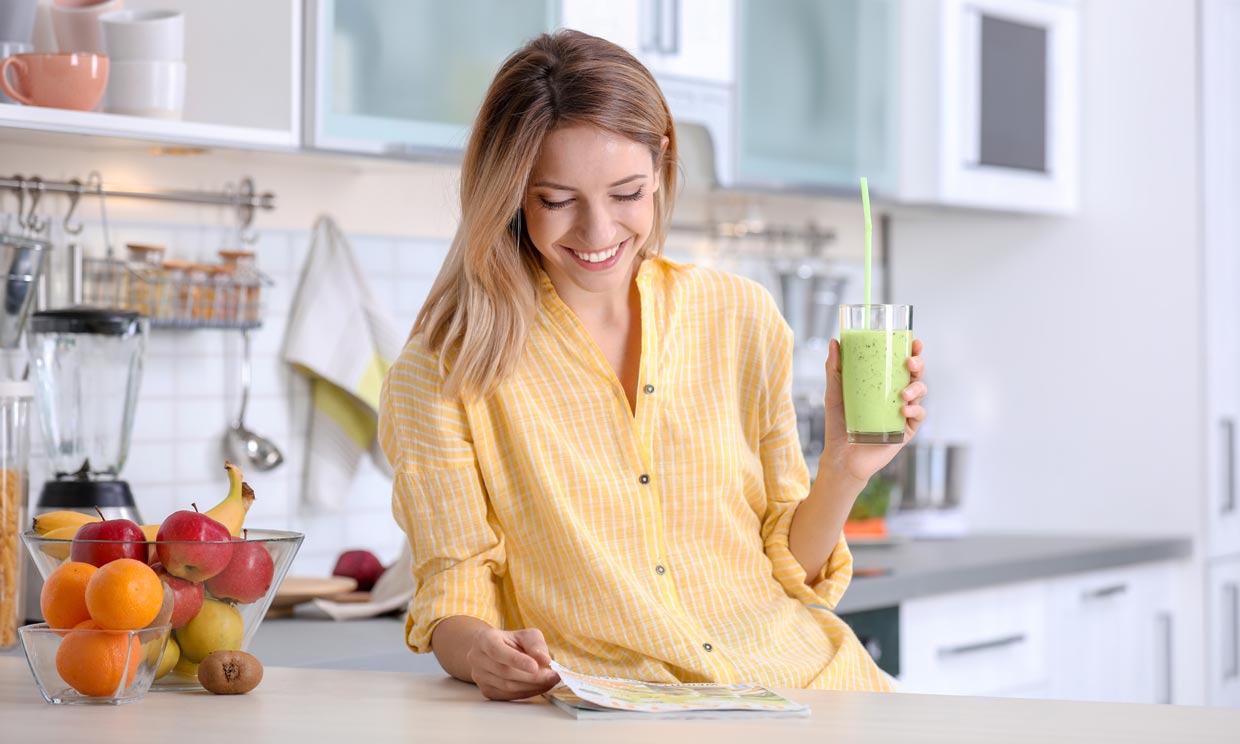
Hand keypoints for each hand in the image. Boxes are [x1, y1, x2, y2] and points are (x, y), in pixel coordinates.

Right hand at [465, 627, 559, 700]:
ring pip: (507, 686)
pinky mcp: (486, 691)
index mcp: (484, 639)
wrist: (492, 652)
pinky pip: (508, 696)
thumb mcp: (525, 635)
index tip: (536, 667)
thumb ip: (536, 644)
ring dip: (532, 686)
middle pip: (505, 672)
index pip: (498, 651)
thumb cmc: (511, 641)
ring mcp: (479, 677)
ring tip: (549, 681)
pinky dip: (526, 693)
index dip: (517, 660)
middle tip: (553, 676)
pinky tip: (539, 687)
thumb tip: (545, 659)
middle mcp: (477, 658)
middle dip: (532, 676)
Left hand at [819, 338, 926, 485]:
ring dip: (917, 388)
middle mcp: (896, 395)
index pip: (900, 363)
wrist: (841, 456)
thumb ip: (834, 369)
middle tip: (910, 363)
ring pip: (920, 392)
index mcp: (882, 383)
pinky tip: (905, 410)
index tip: (914, 342)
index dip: (912, 351)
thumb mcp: (834, 393)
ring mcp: (903, 412)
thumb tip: (834, 342)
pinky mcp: (906, 430)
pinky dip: (915, 410)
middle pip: (915, 374)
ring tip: (903, 394)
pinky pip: (918, 416)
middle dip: (919, 365)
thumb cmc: (838, 423)